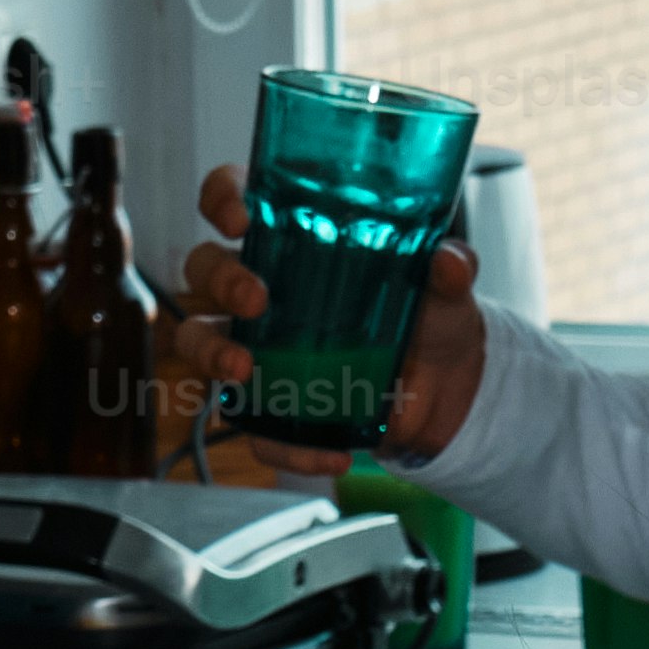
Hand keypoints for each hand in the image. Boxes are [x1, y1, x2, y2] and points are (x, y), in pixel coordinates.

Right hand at [160, 165, 487, 478]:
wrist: (444, 387)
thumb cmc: (429, 315)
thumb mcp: (447, 286)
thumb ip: (450, 268)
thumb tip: (448, 262)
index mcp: (294, 239)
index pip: (234, 197)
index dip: (221, 198)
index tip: (239, 216)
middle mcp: (264, 287)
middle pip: (204, 268)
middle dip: (220, 280)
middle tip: (256, 299)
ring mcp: (260, 346)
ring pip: (199, 339)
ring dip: (210, 352)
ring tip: (244, 369)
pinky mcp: (272, 403)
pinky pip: (255, 427)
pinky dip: (288, 446)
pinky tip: (332, 452)